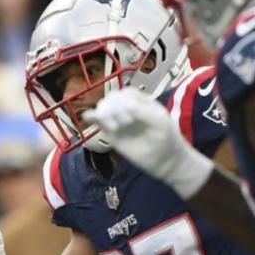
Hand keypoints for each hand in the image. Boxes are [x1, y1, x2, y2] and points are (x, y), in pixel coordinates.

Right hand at [84, 87, 214, 194]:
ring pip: (104, 109)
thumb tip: (120, 102)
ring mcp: (119, 121)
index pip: (126, 94)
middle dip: (114, 108)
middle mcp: (128, 109)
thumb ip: (141, 110)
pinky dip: (92, 117)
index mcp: (140, 101)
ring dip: (105, 115)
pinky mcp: (111, 134)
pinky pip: (98, 122)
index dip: (124, 101)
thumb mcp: (158, 121)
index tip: (131, 116)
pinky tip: (88, 117)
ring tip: (116, 128)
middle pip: (112, 99)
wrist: (165, 160)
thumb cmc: (166, 137)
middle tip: (124, 124)